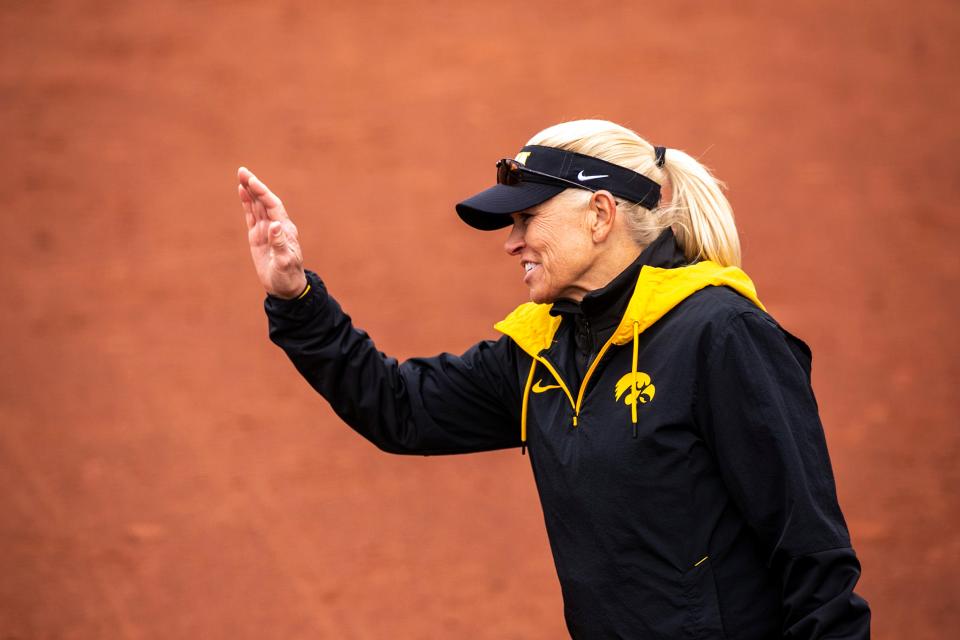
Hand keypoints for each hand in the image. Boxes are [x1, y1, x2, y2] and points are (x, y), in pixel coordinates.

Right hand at [238, 167, 307, 298]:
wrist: (286, 287)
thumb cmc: (288, 276)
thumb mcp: (284, 262)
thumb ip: (279, 244)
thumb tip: (274, 226)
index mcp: (284, 229)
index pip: (273, 205)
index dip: (262, 192)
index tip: (252, 181)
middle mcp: (276, 225)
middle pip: (264, 201)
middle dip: (254, 186)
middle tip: (242, 170)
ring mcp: (267, 230)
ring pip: (258, 206)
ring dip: (250, 191)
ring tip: (241, 176)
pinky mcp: (258, 236)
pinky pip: (252, 216)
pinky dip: (247, 204)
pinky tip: (243, 192)